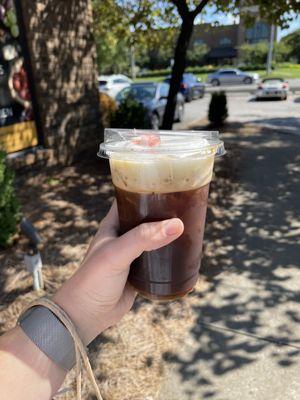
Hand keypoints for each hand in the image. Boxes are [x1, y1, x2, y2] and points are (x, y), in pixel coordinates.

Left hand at [53, 201, 183, 343]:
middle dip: (164, 214)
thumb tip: (176, 225)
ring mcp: (133, 254)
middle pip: (147, 219)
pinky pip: (158, 260)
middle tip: (187, 208)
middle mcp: (123, 236)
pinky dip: (169, 256)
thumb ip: (143, 238)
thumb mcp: (117, 253)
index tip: (170, 186)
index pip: (131, 199)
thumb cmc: (93, 279)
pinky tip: (184, 252)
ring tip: (190, 227)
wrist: (86, 315)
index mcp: (113, 224)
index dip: (148, 192)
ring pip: (154, 239)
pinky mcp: (140, 272)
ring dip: (168, 235)